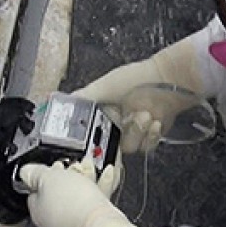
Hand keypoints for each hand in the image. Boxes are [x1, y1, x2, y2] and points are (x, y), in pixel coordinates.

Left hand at [19, 159, 132, 226]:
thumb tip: (25, 171)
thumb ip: (33, 173)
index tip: (56, 165)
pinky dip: (100, 187)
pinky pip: (94, 203)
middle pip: (59, 193)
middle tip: (76, 165)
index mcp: (38, 212)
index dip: (45, 175)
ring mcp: (74, 225)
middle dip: (68, 175)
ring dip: (86, 179)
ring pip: (78, 197)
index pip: (35, 191)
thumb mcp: (47, 178)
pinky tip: (106, 175)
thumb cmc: (74, 205)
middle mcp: (54, 222)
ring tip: (91, 166)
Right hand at [75, 37, 204, 153]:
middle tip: (129, 117)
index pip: (91, 135)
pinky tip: (155, 120)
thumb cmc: (137, 78)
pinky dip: (151, 135)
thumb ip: (81, 97)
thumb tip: (56, 102)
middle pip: (110, 145)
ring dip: (138, 130)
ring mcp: (134, 131)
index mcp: (103, 113)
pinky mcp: (150, 136)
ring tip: (145, 113)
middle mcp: (117, 123)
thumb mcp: (103, 86)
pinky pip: (145, 148)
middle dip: (122, 132)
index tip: (99, 136)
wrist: (169, 81)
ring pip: (129, 147)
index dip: (93, 139)